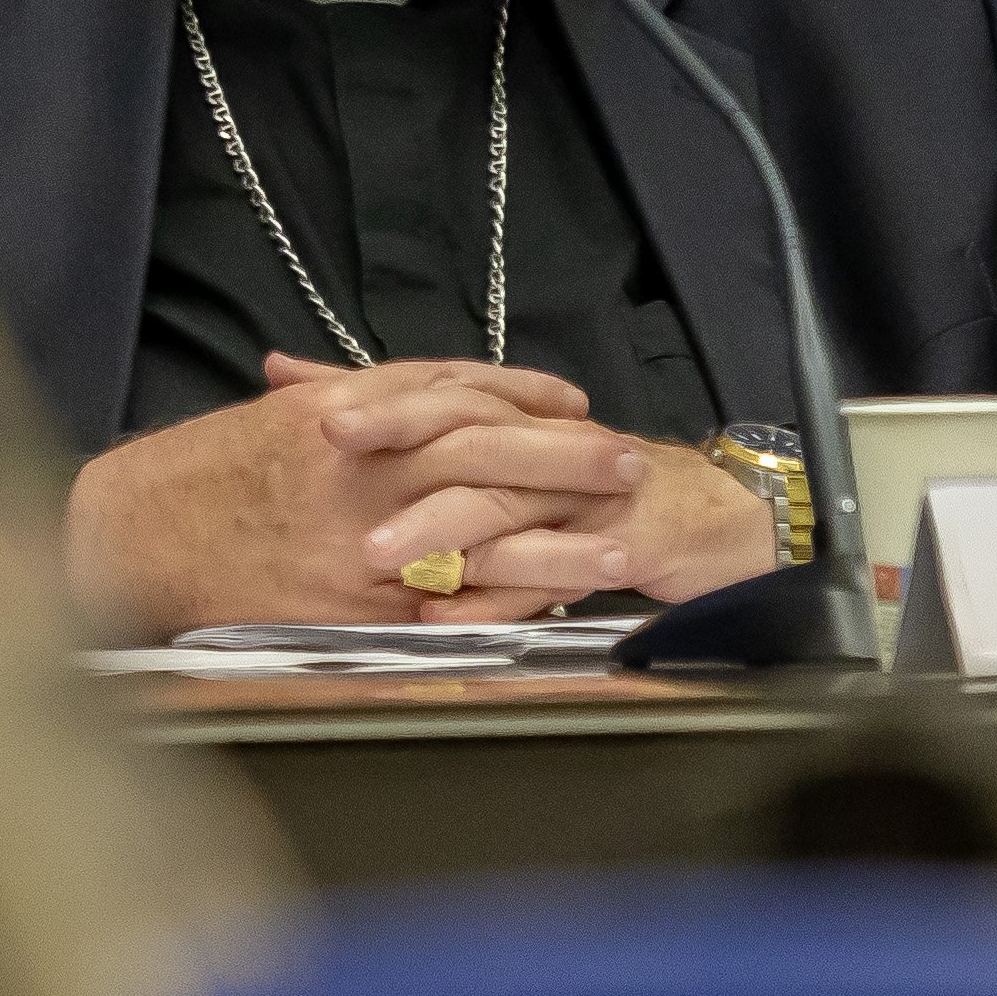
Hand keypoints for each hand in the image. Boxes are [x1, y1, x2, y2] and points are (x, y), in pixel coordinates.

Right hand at [68, 353, 660, 630]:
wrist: (131, 542)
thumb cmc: (194, 479)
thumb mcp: (270, 421)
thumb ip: (345, 399)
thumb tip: (416, 396)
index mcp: (336, 413)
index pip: (448, 391)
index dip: (519, 394)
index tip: (571, 402)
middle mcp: (355, 470)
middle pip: (482, 449)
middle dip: (562, 454)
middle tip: (625, 457)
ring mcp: (360, 542)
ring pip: (482, 528)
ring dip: (560, 533)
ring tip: (621, 535)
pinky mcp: (358, 609)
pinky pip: (452, 602)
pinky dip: (509, 600)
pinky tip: (558, 602)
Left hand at [331, 357, 773, 612]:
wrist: (706, 518)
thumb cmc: (581, 487)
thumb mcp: (497, 449)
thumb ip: (396, 419)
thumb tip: (290, 377)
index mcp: (512, 418)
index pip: (440, 391)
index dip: (377, 394)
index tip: (307, 402)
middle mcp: (544, 445)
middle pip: (467, 431)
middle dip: (398, 435)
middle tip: (330, 447)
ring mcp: (583, 496)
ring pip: (504, 505)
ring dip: (437, 528)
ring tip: (373, 553)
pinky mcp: (620, 547)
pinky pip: (553, 573)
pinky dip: (500, 596)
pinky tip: (447, 618)